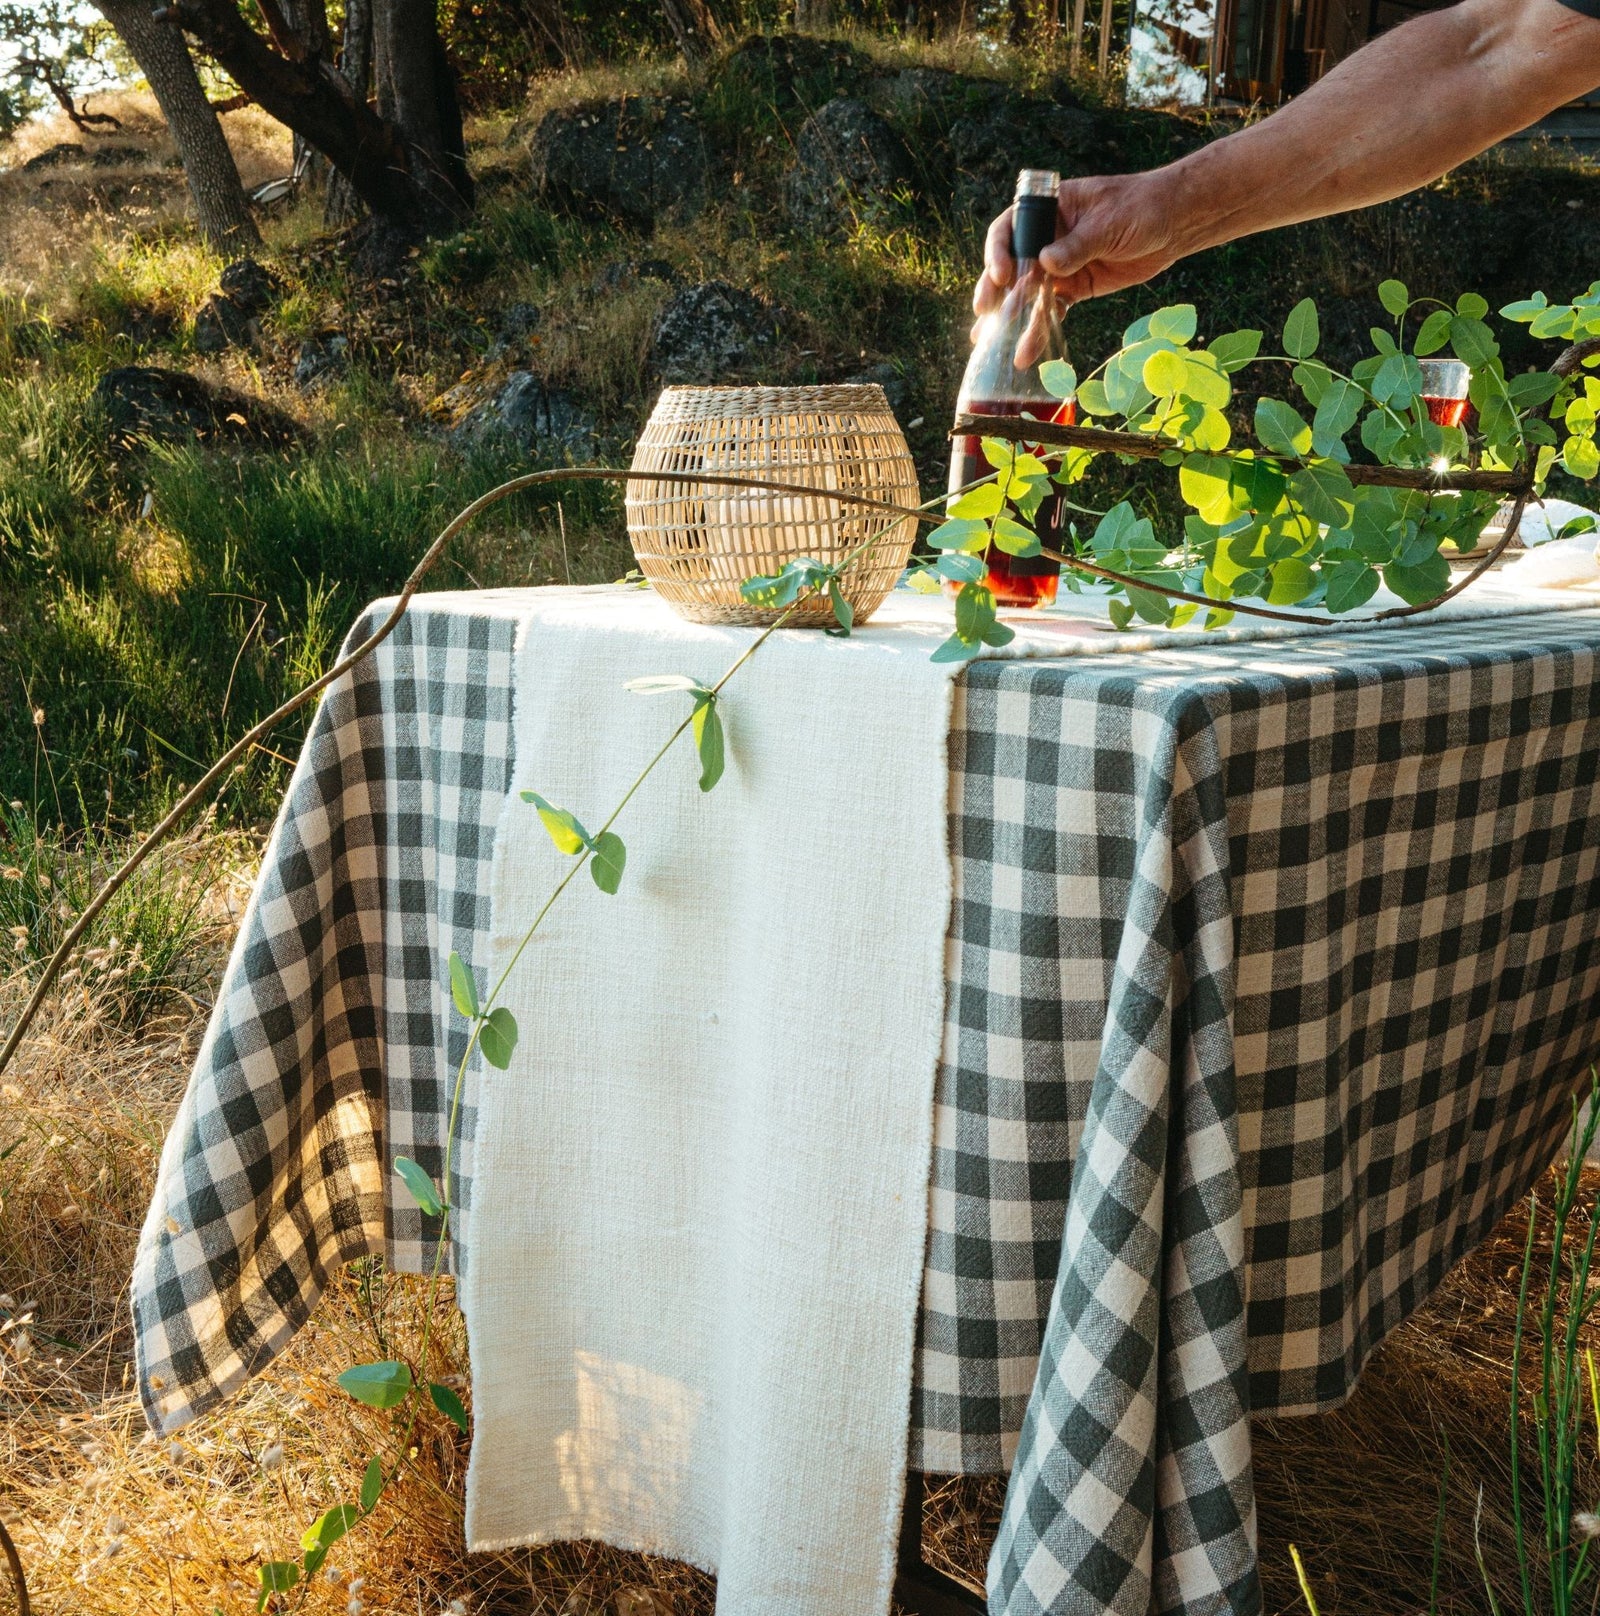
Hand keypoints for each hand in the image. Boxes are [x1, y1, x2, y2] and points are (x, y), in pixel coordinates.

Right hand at [974, 171, 1191, 359]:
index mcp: (1051, 209)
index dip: (999, 251)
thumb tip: (1045, 264)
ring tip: (995, 343)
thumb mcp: (1108, 223)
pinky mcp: (1076, 287)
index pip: (1012, 227)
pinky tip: (1029, 350)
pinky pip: (1053, 310)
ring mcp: (1061, 265)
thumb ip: (1077, 246)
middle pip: (1013, 264)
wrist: (1174, 224)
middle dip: (996, 290)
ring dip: (1015, 319)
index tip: (1001, 275)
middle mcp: (1049, 238)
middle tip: (983, 312)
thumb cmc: (1141, 207)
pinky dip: (1041, 329)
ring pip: (1030, 293)